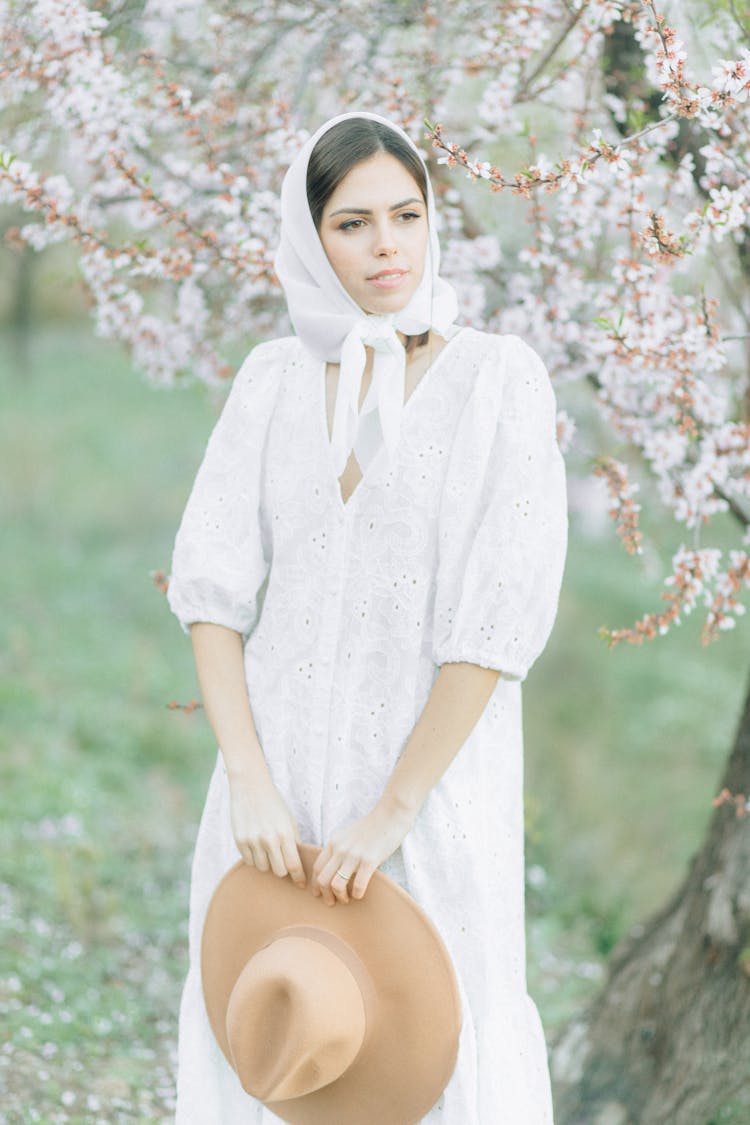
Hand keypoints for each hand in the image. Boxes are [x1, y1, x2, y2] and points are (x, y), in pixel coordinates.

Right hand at [228, 772, 305, 888]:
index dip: (299, 878)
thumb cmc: (274, 803)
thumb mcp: (289, 820)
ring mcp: (252, 841)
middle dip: (283, 869)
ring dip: (267, 863)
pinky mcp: (239, 841)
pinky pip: (249, 861)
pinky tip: (256, 846)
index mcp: (285, 834)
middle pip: (279, 871)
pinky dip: (254, 858)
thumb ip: (293, 841)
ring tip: (268, 849)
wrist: (250, 787)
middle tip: (282, 861)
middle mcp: (269, 840)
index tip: (301, 884)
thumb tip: (298, 863)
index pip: (294, 865)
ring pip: (263, 868)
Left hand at [311, 796, 417, 905]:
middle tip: (332, 902)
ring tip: (347, 899)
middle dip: (325, 895)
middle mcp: (340, 849)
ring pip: (336, 885)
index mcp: (334, 842)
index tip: (319, 893)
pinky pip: (357, 885)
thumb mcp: (348, 834)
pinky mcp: (369, 860)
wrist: (390, 814)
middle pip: (322, 879)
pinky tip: (360, 894)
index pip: (317, 867)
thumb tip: (334, 866)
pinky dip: (357, 894)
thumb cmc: (372, 825)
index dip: (316, 884)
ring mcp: (354, 855)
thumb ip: (339, 848)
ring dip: (340, 897)